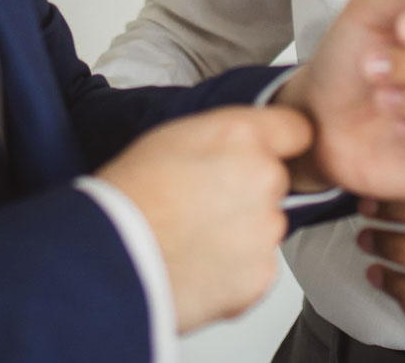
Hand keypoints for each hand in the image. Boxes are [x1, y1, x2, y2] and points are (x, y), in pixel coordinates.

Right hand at [97, 105, 312, 333]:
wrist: (107, 257)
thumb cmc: (128, 195)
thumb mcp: (172, 138)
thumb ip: (224, 137)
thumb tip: (248, 144)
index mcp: (240, 135)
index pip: (297, 128)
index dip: (280, 143)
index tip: (268, 153)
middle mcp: (263, 177)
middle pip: (275, 182)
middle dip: (249, 193)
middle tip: (203, 205)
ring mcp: (265, 229)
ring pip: (265, 226)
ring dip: (240, 233)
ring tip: (192, 238)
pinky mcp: (261, 275)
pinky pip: (257, 268)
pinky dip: (234, 272)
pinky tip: (197, 265)